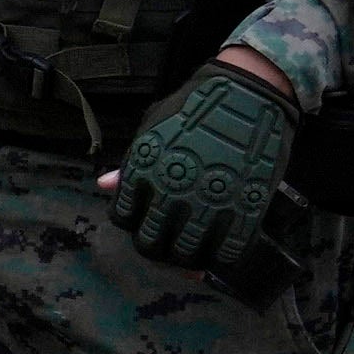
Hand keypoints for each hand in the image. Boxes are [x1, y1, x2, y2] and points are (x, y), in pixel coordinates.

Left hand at [102, 55, 296, 271]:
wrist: (250, 93)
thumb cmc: (197, 107)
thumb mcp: (154, 128)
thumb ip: (132, 163)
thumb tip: (104, 186)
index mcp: (145, 171)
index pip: (122, 218)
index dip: (132, 224)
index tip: (145, 222)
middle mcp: (172, 191)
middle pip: (151, 244)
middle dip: (157, 250)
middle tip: (170, 245)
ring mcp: (209, 202)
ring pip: (187, 254)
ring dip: (188, 260)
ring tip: (194, 253)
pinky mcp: (245, 208)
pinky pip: (227, 250)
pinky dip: (221, 258)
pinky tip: (220, 252)